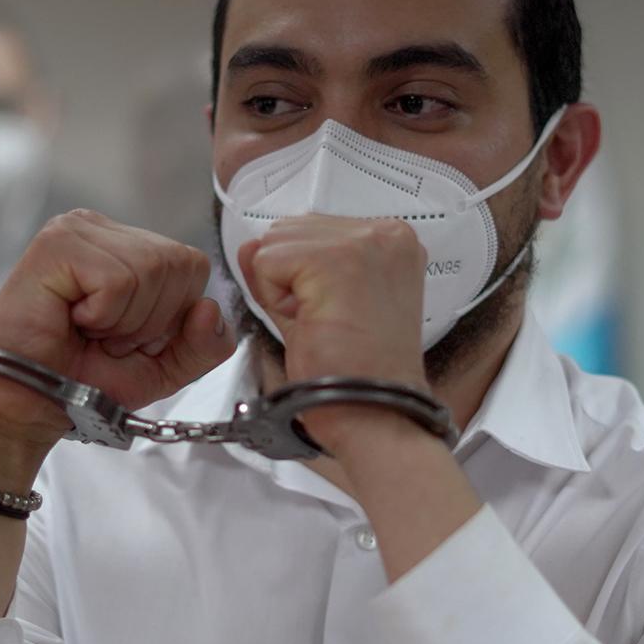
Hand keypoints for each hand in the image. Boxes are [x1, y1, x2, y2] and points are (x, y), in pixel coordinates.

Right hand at [0, 210, 231, 461]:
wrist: (28, 404)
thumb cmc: (84, 380)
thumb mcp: (164, 368)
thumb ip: (203, 345)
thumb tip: (210, 308)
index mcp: (129, 245)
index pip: (193, 265)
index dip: (170, 316)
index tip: (125, 336)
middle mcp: (103, 228)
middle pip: (178, 264)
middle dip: (149, 320)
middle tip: (103, 336)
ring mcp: (78, 229)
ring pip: (152, 270)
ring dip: (124, 321)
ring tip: (87, 329)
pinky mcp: (57, 243)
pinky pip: (119, 281)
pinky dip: (103, 316)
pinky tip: (72, 320)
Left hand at [238, 215, 430, 453]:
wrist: (372, 414)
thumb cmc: (357, 374)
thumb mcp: (317, 305)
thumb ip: (285, 267)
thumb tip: (250, 245)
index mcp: (392, 240)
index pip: (312, 230)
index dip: (303, 277)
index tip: (336, 312)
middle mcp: (387, 232)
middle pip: (289, 229)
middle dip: (290, 279)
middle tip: (326, 322)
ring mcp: (365, 241)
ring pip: (275, 244)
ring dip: (282, 290)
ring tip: (321, 323)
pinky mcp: (337, 259)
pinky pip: (267, 263)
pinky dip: (275, 301)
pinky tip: (311, 324)